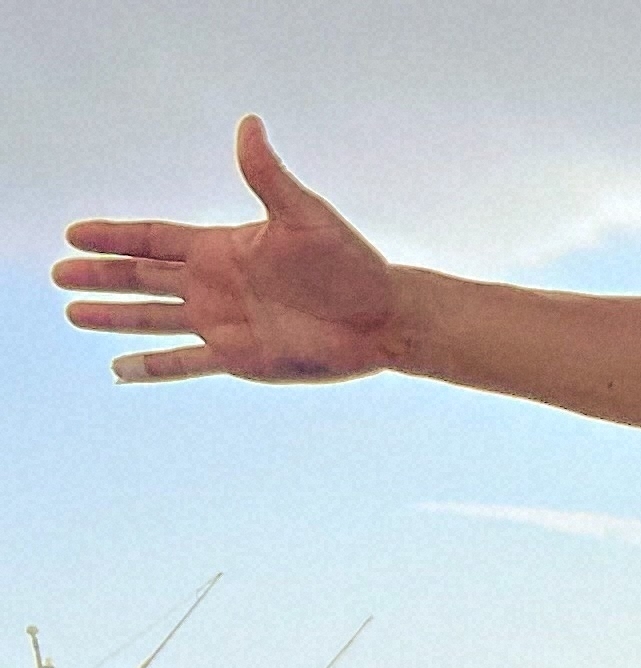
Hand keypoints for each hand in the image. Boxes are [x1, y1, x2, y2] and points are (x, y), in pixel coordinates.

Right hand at [56, 117, 399, 384]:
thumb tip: (249, 125)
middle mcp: (215, 285)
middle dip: (101, 276)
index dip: (115, 236)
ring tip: (74, 313)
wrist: (382, 317)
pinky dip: (153, 368)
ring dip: (115, 318)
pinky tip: (120, 370)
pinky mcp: (238, 357)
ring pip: (154, 319)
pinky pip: (185, 363)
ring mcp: (223, 322)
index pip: (154, 238)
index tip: (75, 234)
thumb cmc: (349, 263)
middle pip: (143, 277)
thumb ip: (267, 176)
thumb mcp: (304, 215)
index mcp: (222, 248)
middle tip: (58, 274)